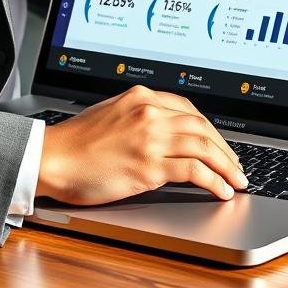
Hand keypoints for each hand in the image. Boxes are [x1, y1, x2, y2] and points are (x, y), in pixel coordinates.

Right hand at [35, 85, 247, 204]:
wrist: (50, 157)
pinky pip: (193, 172)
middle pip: (202, 127)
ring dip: (226, 166)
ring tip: (237, 180)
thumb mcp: (111, 114)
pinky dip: (213, 180)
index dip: (210, 129)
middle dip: (224, 148)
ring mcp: (150, 138)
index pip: (189, 109)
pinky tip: (221, 190)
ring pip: (204, 147)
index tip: (220, 143)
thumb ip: (138, 117)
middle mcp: (149, 113)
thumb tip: (163, 131)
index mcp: (141, 97)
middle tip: (236, 165)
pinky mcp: (148, 166)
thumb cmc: (74, 142)